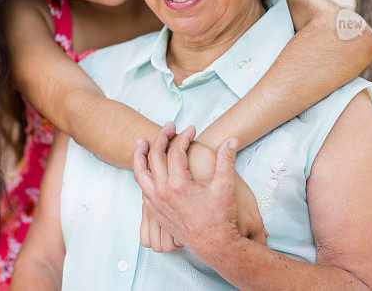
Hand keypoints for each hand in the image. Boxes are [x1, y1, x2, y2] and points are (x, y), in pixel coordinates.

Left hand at [134, 123, 263, 260]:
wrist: (215, 246)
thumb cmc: (221, 218)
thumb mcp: (225, 186)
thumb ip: (226, 160)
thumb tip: (231, 139)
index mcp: (177, 184)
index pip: (175, 151)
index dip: (183, 137)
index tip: (191, 130)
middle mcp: (162, 193)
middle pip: (155, 157)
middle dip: (161, 137)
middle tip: (169, 126)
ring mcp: (156, 204)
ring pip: (140, 174)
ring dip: (140, 156)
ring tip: (141, 142)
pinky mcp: (156, 213)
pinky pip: (143, 189)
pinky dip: (143, 175)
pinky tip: (148, 169)